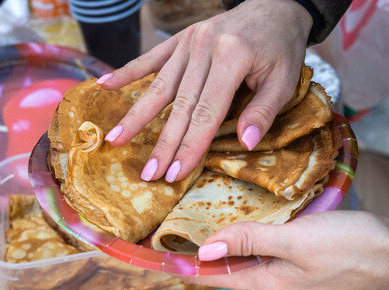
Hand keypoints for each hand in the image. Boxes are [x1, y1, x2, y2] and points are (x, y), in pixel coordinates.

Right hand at [97, 0, 311, 181]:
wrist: (275, 6)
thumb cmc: (280, 47)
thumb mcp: (284, 80)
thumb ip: (264, 111)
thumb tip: (245, 143)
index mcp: (232, 58)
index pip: (206, 113)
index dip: (189, 146)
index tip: (174, 173)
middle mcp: (204, 48)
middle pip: (179, 106)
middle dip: (162, 143)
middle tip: (147, 172)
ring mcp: (189, 42)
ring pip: (159, 86)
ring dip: (137, 116)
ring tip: (115, 139)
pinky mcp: (181, 39)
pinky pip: (151, 58)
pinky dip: (127, 72)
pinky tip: (105, 86)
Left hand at [184, 211, 388, 289]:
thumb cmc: (346, 246)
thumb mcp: (295, 241)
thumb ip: (250, 241)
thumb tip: (204, 248)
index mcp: (265, 278)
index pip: (212, 274)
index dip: (182, 266)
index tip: (154, 259)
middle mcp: (271, 275)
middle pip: (224, 265)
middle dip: (195, 254)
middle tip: (167, 235)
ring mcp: (286, 264)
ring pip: (242, 254)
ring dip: (218, 242)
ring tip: (193, 226)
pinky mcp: (300, 251)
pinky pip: (262, 244)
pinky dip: (244, 233)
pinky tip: (239, 219)